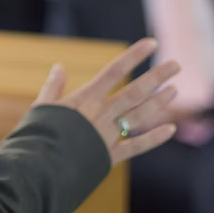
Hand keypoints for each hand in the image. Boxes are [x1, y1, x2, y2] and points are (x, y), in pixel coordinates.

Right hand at [34, 38, 178, 164]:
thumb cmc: (38, 135)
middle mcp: (102, 113)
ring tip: (175, 91)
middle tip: (176, 65)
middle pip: (135, 92)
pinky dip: (154, 139)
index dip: (134, 56)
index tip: (151, 44)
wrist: (41, 168)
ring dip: (159, 103)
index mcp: (86, 98)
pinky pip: (136, 146)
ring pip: (140, 116)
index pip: (114, 70)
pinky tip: (171, 130)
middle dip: (157, 77)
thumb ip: (53, 86)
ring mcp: (108, 135)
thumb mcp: (43, 106)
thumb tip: (58, 66)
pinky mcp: (110, 156)